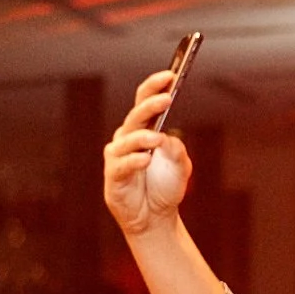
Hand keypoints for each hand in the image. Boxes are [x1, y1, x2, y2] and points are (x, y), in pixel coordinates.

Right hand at [103, 68, 192, 236]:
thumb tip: (167, 138)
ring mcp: (118, 156)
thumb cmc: (165, 187)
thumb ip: (177, 151)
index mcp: (143, 130)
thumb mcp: (180, 167)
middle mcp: (127, 138)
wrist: (156, 218)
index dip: (154, 87)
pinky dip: (134, 160)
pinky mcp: (113, 176)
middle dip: (151, 105)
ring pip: (128, 139)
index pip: (145, 102)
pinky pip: (122, 164)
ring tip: (157, 138)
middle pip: (136, 116)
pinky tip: (146, 158)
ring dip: (143, 137)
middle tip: (167, 98)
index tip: (170, 75)